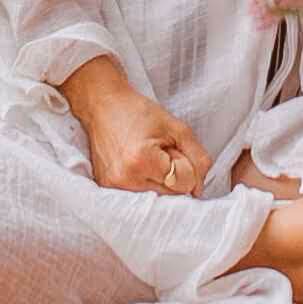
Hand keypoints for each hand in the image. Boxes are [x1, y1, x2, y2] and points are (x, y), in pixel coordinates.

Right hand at [78, 95, 210, 199]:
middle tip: (159, 151)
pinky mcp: (105, 188)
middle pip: (171, 194)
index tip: (172, 149)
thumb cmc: (139, 113)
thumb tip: (199, 189)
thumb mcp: (177, 128)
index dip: (185, 165)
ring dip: (159, 180)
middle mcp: (125, 179)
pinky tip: (135, 164)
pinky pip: (138, 196)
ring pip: (156, 197)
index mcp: (142, 161)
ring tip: (146, 157)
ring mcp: (113, 186)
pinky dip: (144, 182)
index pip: (184, 183)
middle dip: (173, 174)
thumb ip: (197, 158)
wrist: (103, 106)